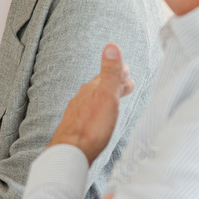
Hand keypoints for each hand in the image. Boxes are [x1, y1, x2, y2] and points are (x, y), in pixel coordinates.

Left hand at [49, 44, 134, 164]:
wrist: (70, 152)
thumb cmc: (91, 127)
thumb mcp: (106, 96)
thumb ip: (110, 72)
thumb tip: (111, 46)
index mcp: (92, 88)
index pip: (108, 75)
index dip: (119, 72)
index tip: (128, 69)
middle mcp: (83, 97)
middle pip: (101, 86)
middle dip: (114, 83)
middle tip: (126, 83)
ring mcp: (78, 111)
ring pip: (95, 99)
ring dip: (106, 97)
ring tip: (115, 98)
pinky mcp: (76, 125)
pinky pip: (89, 112)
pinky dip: (98, 109)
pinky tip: (98, 117)